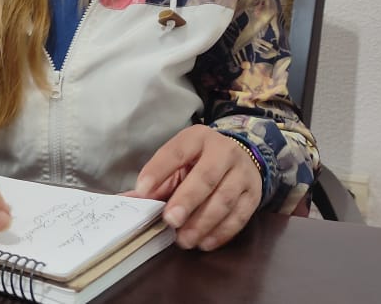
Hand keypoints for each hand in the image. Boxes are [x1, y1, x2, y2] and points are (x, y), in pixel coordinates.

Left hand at [128, 125, 261, 251]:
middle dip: (187, 200)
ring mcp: (242, 172)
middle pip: (205, 176)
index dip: (159, 170)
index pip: (176, 151)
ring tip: (184, 239)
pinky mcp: (253, 194)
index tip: (142, 189)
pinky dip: (221, 233)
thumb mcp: (179, 163)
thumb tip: (127, 200)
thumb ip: (156, 181)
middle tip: (170, 221)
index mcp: (197, 138)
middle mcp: (223, 151)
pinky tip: (204, 242)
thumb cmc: (200, 163)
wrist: (242, 158)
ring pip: (224, 199)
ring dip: (203, 222)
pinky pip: (239, 216)